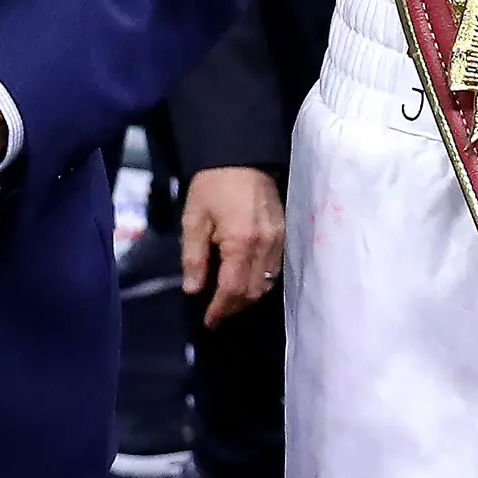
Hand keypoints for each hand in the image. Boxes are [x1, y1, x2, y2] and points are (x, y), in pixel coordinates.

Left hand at [181, 164, 287, 325]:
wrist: (242, 156)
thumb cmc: (212, 186)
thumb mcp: (194, 219)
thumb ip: (194, 257)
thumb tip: (193, 289)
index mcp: (240, 242)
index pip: (233, 289)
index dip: (220, 310)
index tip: (208, 321)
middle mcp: (264, 246)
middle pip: (253, 292)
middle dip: (234, 308)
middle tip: (216, 314)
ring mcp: (278, 241)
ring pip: (268, 284)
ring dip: (248, 298)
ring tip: (229, 302)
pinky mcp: (284, 234)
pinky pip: (275, 270)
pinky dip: (261, 283)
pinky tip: (246, 282)